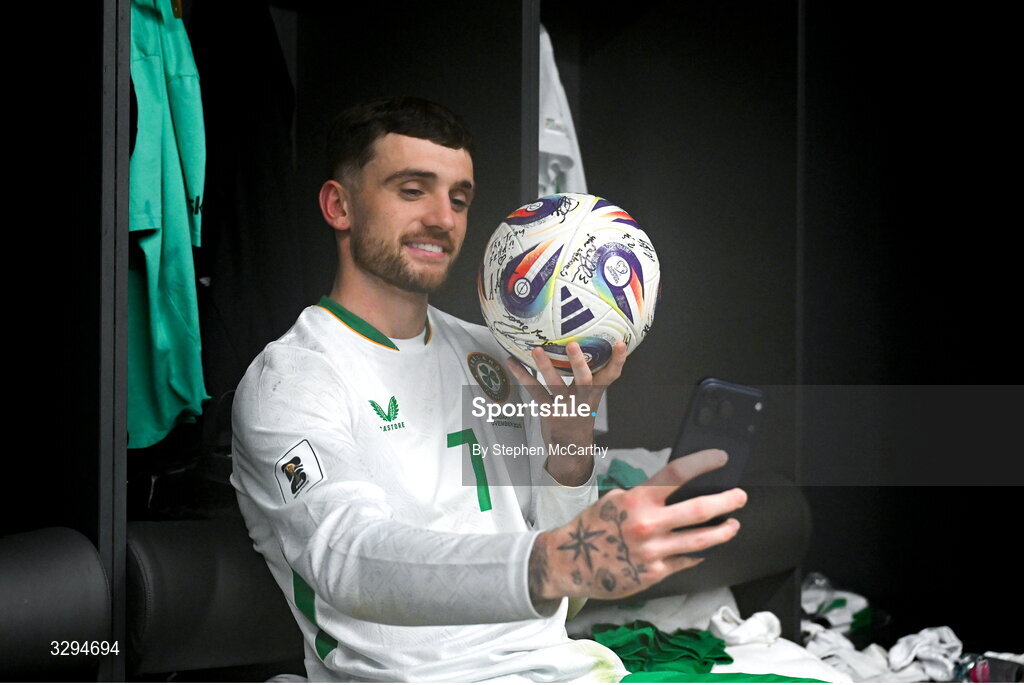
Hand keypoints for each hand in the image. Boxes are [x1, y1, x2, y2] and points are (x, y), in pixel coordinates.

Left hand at [506, 341, 626, 484]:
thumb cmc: (579, 415)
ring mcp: (565, 407)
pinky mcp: (548, 412)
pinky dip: (522, 375)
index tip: (621, 343)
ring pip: (556, 384)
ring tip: (537, 350)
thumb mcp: (590, 397)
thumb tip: (585, 344)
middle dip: (579, 362)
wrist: (571, 448)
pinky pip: (534, 391)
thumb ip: (589, 376)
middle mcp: (582, 399)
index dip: (618, 360)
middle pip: (584, 380)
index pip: (611, 375)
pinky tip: (511, 361)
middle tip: (573, 344)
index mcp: (594, 393)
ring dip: (545, 366)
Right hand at [528, 449, 746, 601]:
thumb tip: (676, 489)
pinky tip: (704, 549)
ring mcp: (652, 550)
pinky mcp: (654, 573)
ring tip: (733, 524)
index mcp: (637, 499)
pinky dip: (697, 553)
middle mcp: (647, 523)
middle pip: (698, 509)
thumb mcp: (615, 500)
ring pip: (700, 540)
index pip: (676, 474)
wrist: (570, 562)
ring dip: (722, 531)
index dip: (702, 463)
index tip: (720, 458)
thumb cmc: (593, 527)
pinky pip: (685, 560)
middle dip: (726, 501)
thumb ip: (645, 495)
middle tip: (740, 496)